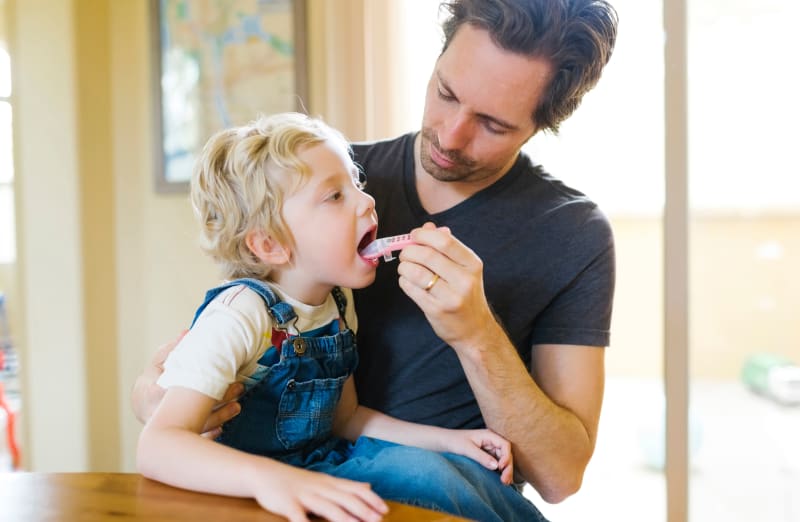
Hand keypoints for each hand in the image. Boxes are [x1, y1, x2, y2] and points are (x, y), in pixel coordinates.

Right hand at [131, 331, 242, 435]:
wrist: (141, 404)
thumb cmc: (153, 379)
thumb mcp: (159, 361)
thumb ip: (172, 349)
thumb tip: (187, 333)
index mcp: (150, 392)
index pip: (169, 391)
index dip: (189, 387)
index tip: (211, 378)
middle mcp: (157, 413)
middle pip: (188, 410)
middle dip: (215, 400)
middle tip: (238, 388)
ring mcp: (166, 427)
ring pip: (195, 426)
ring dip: (219, 417)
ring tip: (237, 405)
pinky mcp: (175, 438)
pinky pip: (194, 439)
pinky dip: (209, 434)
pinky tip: (223, 426)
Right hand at [252, 463, 387, 521]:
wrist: (264, 473)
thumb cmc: (297, 481)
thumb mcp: (324, 480)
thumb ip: (346, 485)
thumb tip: (368, 486)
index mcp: (330, 483)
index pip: (355, 489)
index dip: (371, 499)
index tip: (385, 510)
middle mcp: (320, 488)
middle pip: (345, 499)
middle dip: (363, 510)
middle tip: (378, 520)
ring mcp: (304, 495)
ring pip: (327, 507)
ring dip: (343, 518)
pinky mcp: (288, 504)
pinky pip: (298, 517)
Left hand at [397, 223, 499, 349]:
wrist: (475, 330)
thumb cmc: (466, 295)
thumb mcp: (464, 269)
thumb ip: (446, 247)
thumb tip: (427, 226)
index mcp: (472, 264)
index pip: (444, 241)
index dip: (423, 235)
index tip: (414, 235)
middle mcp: (464, 279)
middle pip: (427, 255)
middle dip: (409, 251)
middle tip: (405, 253)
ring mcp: (451, 296)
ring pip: (415, 271)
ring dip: (404, 267)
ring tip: (405, 268)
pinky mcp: (436, 310)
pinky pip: (411, 288)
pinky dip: (404, 281)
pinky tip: (408, 281)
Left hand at [442, 429, 514, 484]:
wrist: (443, 442)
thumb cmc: (454, 441)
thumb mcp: (467, 449)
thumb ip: (481, 457)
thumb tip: (497, 466)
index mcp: (488, 435)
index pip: (505, 445)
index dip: (506, 457)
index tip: (501, 467)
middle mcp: (491, 442)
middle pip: (505, 454)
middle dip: (507, 467)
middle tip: (505, 481)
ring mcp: (489, 449)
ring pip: (502, 460)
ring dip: (505, 471)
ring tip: (505, 483)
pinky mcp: (485, 457)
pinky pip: (496, 464)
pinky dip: (500, 472)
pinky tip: (501, 480)